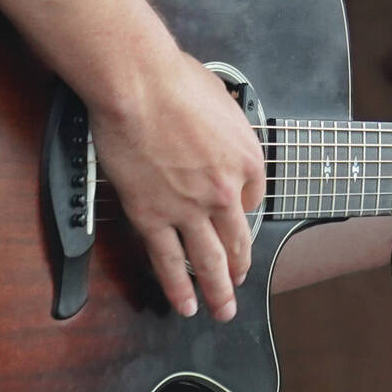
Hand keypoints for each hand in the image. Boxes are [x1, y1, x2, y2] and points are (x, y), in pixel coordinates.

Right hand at [87, 48, 265, 321]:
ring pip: (208, 261)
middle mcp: (225, 191)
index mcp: (248, 159)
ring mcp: (189, 209)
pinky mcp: (152, 217)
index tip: (233, 219)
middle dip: (239, 268)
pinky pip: (168, 261)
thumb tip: (217, 133)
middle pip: (238, 240)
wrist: (139, 86)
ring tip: (222, 310)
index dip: (241, 209)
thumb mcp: (222, 99)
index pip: (252, 197)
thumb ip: (225, 127)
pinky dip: (177, 287)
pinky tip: (184, 304)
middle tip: (239, 286)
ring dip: (217, 291)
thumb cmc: (175, 81)